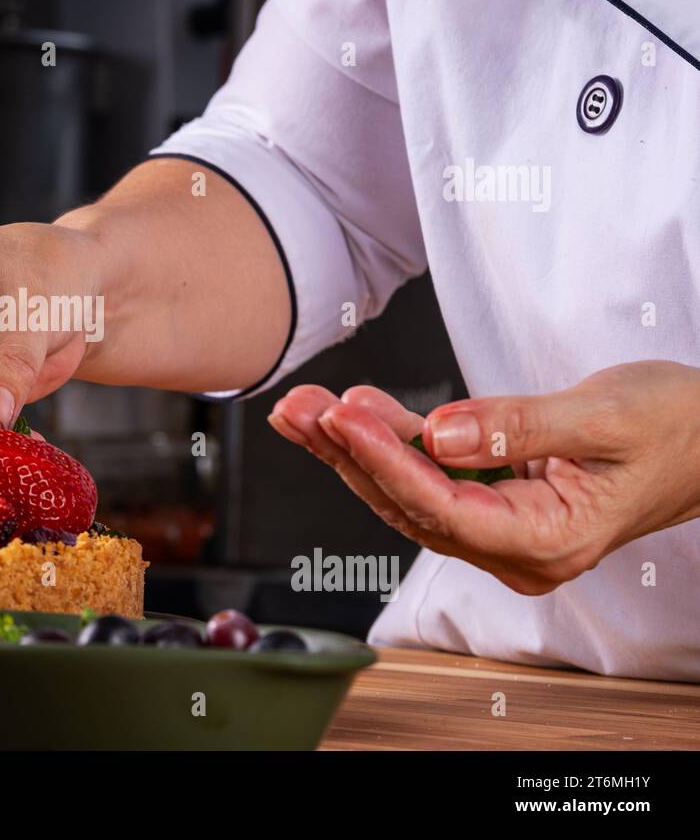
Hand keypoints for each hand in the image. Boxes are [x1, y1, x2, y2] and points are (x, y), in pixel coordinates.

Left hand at [268, 361, 699, 594]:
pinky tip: (351, 413)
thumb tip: (438, 433)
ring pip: (409, 493)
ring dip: (353, 448)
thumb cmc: (675, 425)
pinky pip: (429, 478)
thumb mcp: (603, 416)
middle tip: (296, 408)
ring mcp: (503, 532)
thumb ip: (517, 426)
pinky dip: (389, 443)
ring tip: (302, 408)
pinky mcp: (494, 506)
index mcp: (550, 540)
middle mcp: (518, 550)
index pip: (444, 506)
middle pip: (410, 504)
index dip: (385, 460)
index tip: (339, 418)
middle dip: (346, 453)